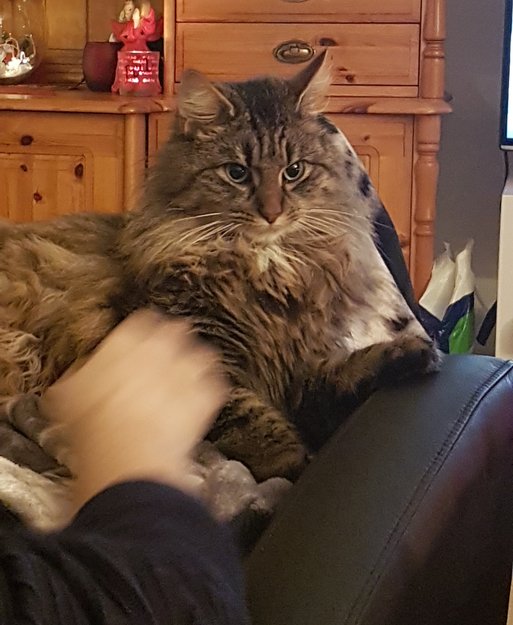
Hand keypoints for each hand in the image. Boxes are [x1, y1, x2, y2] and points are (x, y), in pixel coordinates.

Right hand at [41, 310, 227, 508]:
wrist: (126, 453)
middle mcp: (162, 346)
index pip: (144, 320)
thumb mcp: (69, 394)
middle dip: (176, 341)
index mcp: (127, 337)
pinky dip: (210, 391)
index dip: (144, 332)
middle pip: (177, 330)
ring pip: (202, 355)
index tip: (143, 342)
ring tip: (188, 378)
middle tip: (168, 358)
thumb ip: (82, 372)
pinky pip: (216, 385)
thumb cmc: (94, 425)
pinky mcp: (208, 394)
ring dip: (197, 364)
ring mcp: (189, 369)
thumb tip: (82, 370)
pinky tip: (200, 400)